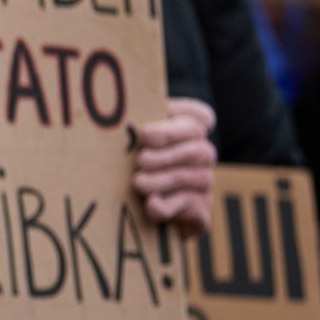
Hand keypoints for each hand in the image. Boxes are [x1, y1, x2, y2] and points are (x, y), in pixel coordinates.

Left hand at [133, 98, 216, 232]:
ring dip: (164, 180)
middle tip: (140, 160)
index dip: (182, 117)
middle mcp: (201, 155)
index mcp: (187, 131)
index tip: (147, 132)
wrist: (130, 212)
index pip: (201, 116)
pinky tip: (151, 203)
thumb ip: (130, 124)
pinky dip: (170, 206)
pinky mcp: (200, 212)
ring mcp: (203, 183)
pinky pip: (194, 208)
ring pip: (196, 178)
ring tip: (138, 182)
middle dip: (167, 154)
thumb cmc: (124, 163)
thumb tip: (115, 106)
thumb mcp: (126, 140)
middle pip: (198, 148)